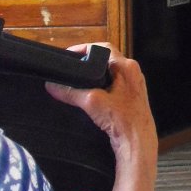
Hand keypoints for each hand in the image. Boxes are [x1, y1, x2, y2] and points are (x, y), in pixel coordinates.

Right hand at [46, 44, 157, 176]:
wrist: (138, 143)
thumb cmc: (123, 120)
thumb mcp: (92, 102)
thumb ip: (71, 92)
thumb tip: (53, 86)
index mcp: (127, 67)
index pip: (104, 48)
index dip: (85, 49)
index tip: (70, 55)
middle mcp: (132, 73)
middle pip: (106, 60)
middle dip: (88, 63)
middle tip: (72, 68)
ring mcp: (133, 85)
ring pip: (109, 74)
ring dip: (95, 76)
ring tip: (78, 81)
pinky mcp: (131, 98)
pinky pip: (113, 86)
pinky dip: (101, 87)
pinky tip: (91, 96)